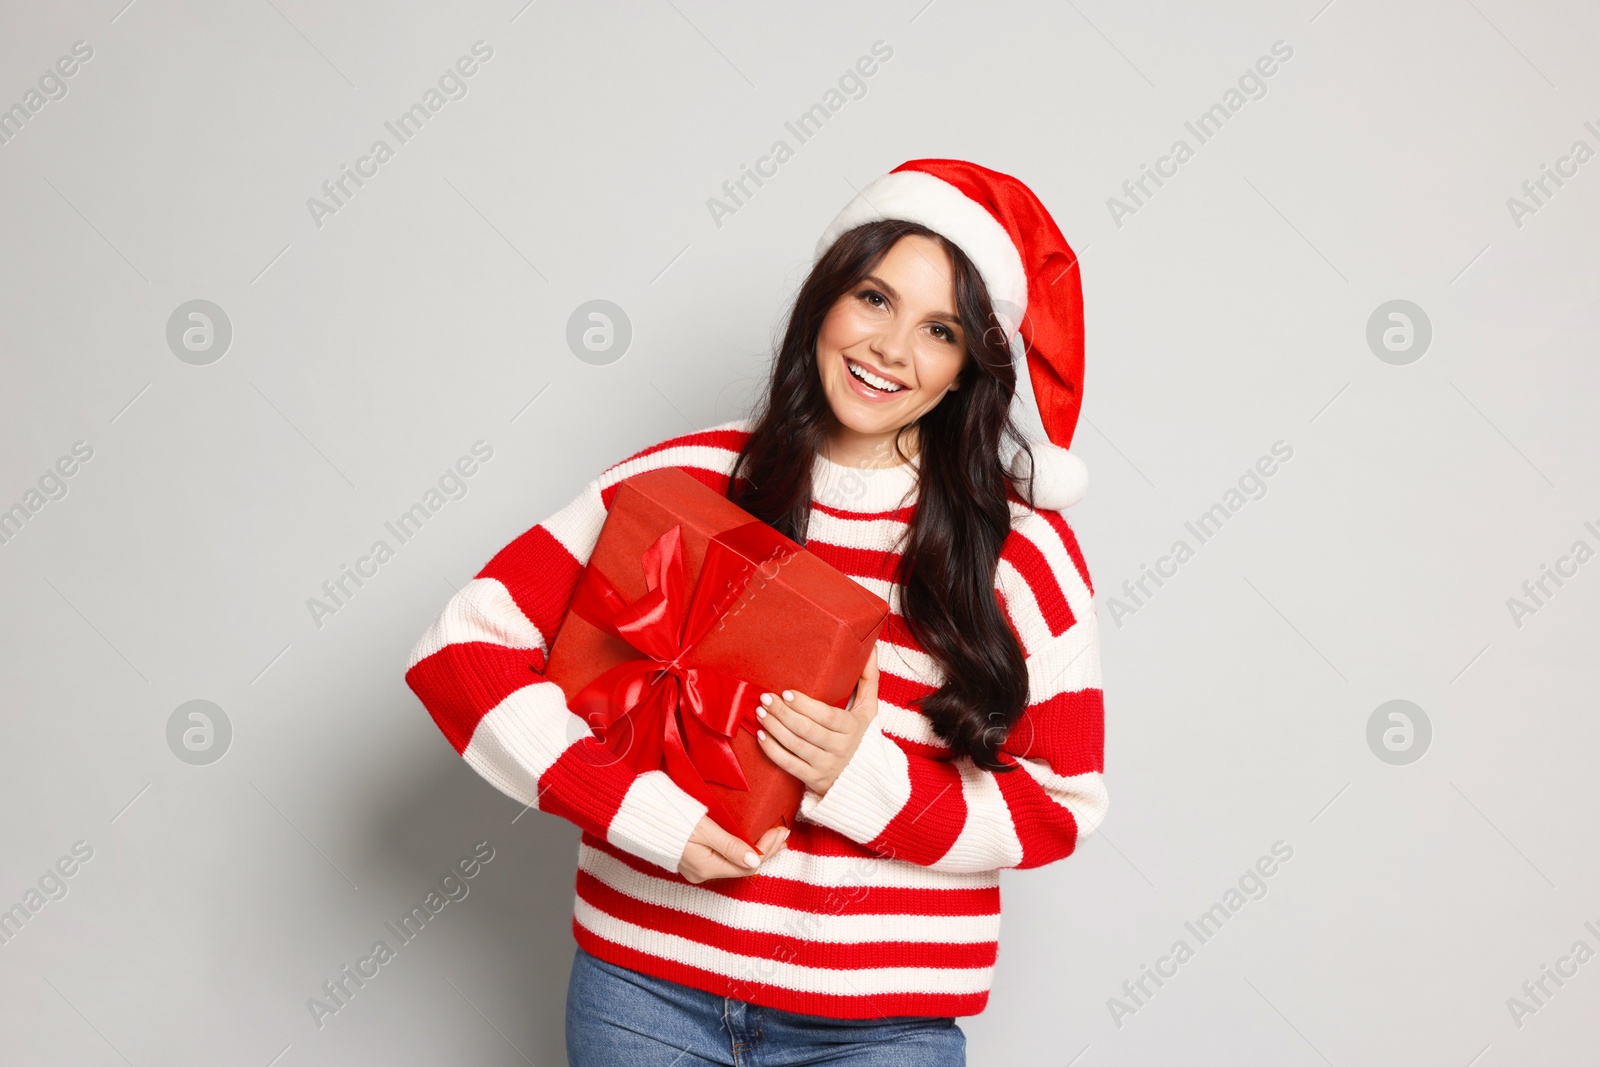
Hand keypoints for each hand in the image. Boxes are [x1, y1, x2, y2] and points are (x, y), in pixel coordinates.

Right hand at [677, 815, 788, 883]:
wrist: (637, 813)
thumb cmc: (669, 817)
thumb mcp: (703, 829)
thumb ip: (729, 845)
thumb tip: (755, 861)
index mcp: (706, 867)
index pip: (747, 865)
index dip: (768, 850)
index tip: (781, 831)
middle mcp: (702, 872)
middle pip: (742, 866)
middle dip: (766, 851)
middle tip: (783, 834)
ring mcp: (695, 866)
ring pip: (734, 863)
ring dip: (754, 850)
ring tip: (772, 839)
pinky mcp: (691, 857)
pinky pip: (724, 858)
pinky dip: (740, 849)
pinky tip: (748, 841)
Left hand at [755, 646, 879, 795]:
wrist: (863, 779)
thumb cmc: (861, 736)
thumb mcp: (869, 710)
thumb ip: (869, 679)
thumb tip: (871, 649)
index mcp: (852, 728)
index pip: (827, 717)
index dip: (806, 706)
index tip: (787, 693)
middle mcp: (840, 749)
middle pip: (807, 730)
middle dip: (783, 713)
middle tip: (766, 698)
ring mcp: (826, 766)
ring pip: (795, 746)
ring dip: (774, 728)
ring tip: (761, 712)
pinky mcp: (813, 779)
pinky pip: (789, 765)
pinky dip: (773, 750)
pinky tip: (762, 735)